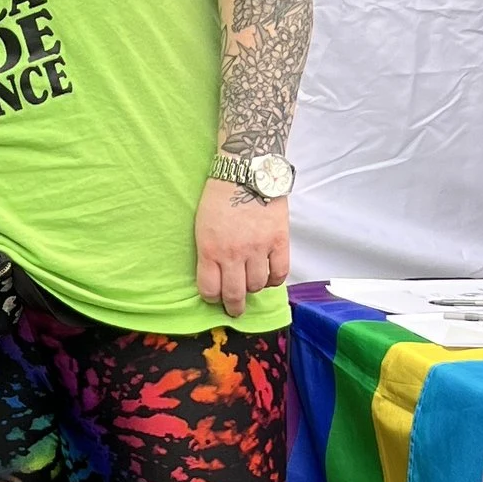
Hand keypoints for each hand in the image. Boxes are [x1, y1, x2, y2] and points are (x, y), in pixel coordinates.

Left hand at [195, 181, 288, 316]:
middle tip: (235, 310)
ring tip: (251, 284)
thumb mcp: (202, 226)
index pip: (210, 289)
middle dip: (234, 307)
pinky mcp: (279, 241)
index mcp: (210, 250)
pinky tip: (268, 276)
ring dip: (253, 289)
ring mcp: (258, 248)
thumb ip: (209, 252)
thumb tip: (216, 274)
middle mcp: (233, 254)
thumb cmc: (219, 196)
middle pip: (235, 294)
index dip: (212, 298)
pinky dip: (274, 280)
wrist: (246, 171)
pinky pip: (279, 273)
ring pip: (257, 285)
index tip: (215, 297)